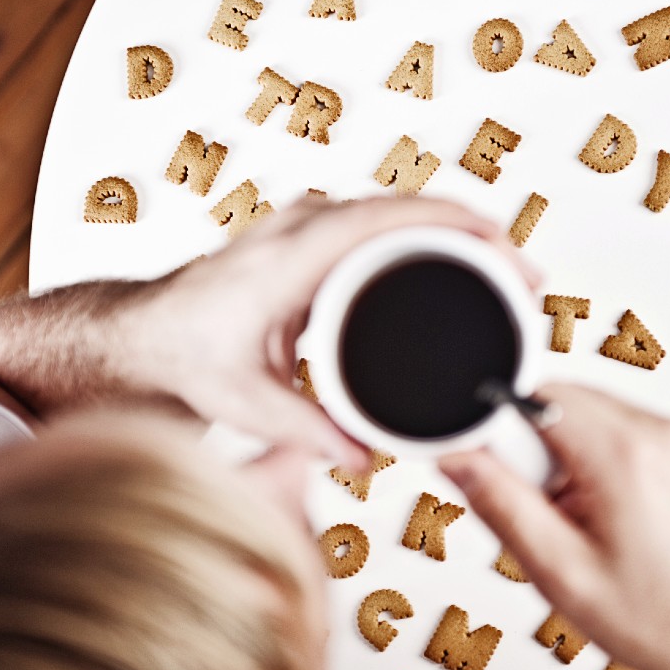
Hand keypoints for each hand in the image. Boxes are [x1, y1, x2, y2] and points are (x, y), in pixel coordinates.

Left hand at [132, 196, 539, 471]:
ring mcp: (307, 224)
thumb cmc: (183, 351)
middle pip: (409, 210)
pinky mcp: (313, 235)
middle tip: (525, 276)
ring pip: (399, 211)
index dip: (455, 225)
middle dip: (476, 234)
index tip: (505, 246)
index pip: (388, 219)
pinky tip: (455, 266)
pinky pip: (382, 222)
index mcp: (292, 255)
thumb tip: (365, 459)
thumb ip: (307, 431)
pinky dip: (425, 238)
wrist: (144, 331)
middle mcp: (303, 226)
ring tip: (504, 272)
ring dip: (454, 233)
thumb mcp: (245, 401)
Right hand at [439, 384, 669, 669]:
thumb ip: (501, 503)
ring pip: (605, 419)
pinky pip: (642, 434)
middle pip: (572, 404)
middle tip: (553, 513)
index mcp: (629, 457)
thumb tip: (460, 457)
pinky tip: (629, 518)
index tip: (499, 464)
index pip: (540, 395)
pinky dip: (621, 465)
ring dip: (583, 459)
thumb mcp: (561, 573)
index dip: (506, 429)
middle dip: (545, 451)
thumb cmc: (663, 625)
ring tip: (595, 523)